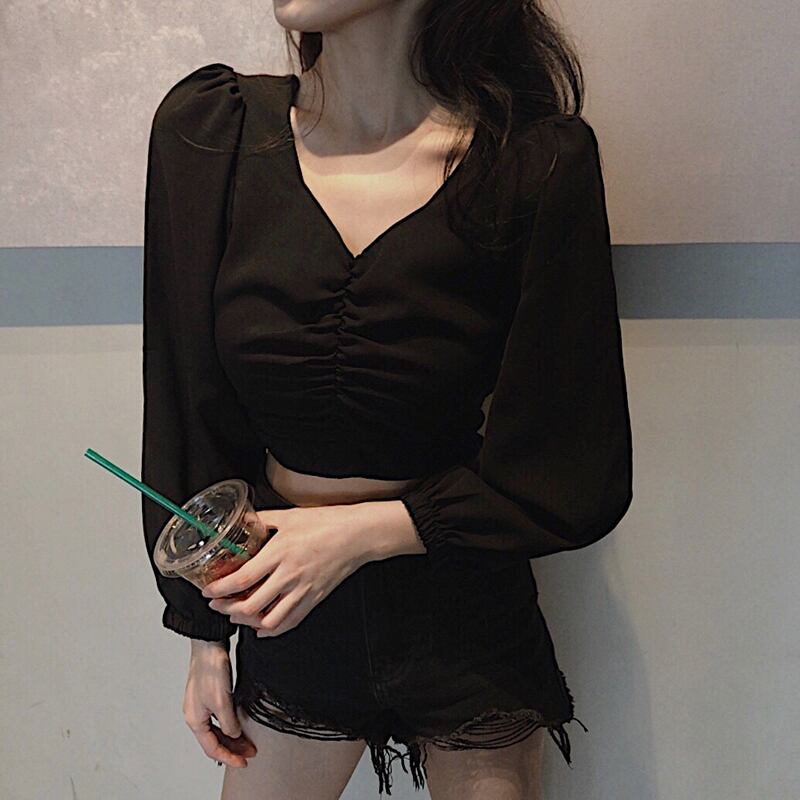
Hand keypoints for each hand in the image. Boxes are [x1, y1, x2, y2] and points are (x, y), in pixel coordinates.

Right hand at [183, 641, 256, 767]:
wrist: (209, 644)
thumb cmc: (211, 669)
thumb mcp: (222, 701)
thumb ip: (229, 723)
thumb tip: (234, 735)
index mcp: (195, 720)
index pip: (212, 748)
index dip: (229, 758)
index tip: (243, 763)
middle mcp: (196, 714)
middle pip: (214, 740)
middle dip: (232, 749)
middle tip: (249, 753)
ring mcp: (201, 705)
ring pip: (216, 730)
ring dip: (232, 738)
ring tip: (247, 742)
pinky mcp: (208, 695)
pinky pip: (218, 718)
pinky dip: (229, 725)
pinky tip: (239, 724)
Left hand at [201, 504, 369, 636]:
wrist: (357, 535)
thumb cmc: (327, 523)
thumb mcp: (290, 516)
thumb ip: (264, 519)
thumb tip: (245, 521)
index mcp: (280, 552)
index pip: (241, 579)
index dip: (219, 589)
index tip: (208, 590)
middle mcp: (289, 575)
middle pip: (250, 606)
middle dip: (227, 609)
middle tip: (217, 604)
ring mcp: (303, 590)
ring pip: (269, 620)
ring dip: (248, 622)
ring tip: (237, 615)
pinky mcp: (314, 599)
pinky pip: (290, 622)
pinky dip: (272, 630)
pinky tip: (262, 628)